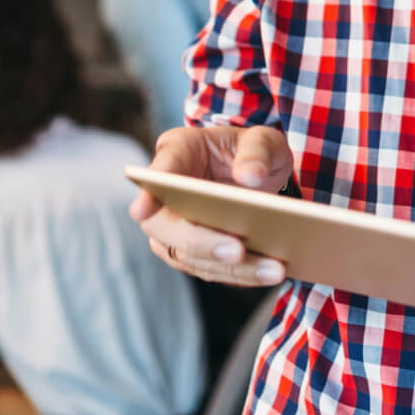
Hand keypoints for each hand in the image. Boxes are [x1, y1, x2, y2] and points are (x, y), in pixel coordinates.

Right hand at [129, 124, 289, 286]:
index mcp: (177, 152)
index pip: (157, 174)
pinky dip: (242, 275)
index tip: (141, 211)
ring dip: (232, 267)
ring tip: (274, 269)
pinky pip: (211, 270)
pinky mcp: (192, 254)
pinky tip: (271, 272)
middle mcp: (165, 195)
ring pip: (190, 256)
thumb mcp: (263, 140)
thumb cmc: (252, 151)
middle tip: (238, 250)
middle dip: (202, 242)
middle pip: (165, 226)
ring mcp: (173, 229)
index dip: (147, 194)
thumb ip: (257, 151)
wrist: (257, 176)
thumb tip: (249, 177)